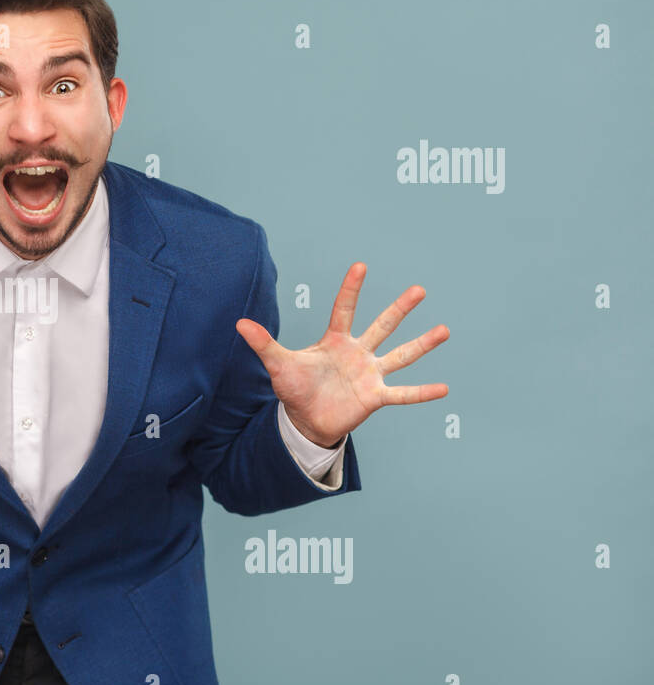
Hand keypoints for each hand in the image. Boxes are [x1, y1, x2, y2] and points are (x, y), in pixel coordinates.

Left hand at [235, 262, 449, 447]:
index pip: (344, 309)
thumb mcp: (278, 364)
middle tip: (419, 289)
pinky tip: (444, 388)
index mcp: (335, 341)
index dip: (351, 289)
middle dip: (399, 308)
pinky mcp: (375, 397)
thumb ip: (263, 343)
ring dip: (422, 344)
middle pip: (382, 325)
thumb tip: (239, 323)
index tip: (360, 265)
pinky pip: (403, 393)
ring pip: (400, 355)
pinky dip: (422, 392)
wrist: (305, 419)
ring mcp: (369, 374)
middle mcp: (357, 353)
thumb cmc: (294, 387)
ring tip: (444, 329)